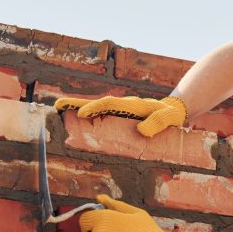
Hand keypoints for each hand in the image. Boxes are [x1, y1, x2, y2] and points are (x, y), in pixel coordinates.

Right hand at [54, 95, 187, 136]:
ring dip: (78, 107)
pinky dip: (87, 112)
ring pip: (97, 106)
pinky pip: (101, 112)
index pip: (111, 104)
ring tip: (59, 108)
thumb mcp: (170, 119)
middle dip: (77, 103)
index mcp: (134, 105)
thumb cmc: (172, 116)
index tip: (82, 114)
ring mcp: (121, 108)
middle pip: (98, 102)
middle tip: (58, 105)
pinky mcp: (120, 113)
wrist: (174, 110)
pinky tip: (74, 116)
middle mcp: (124, 104)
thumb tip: (142, 130)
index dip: (96, 108)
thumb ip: (158, 123)